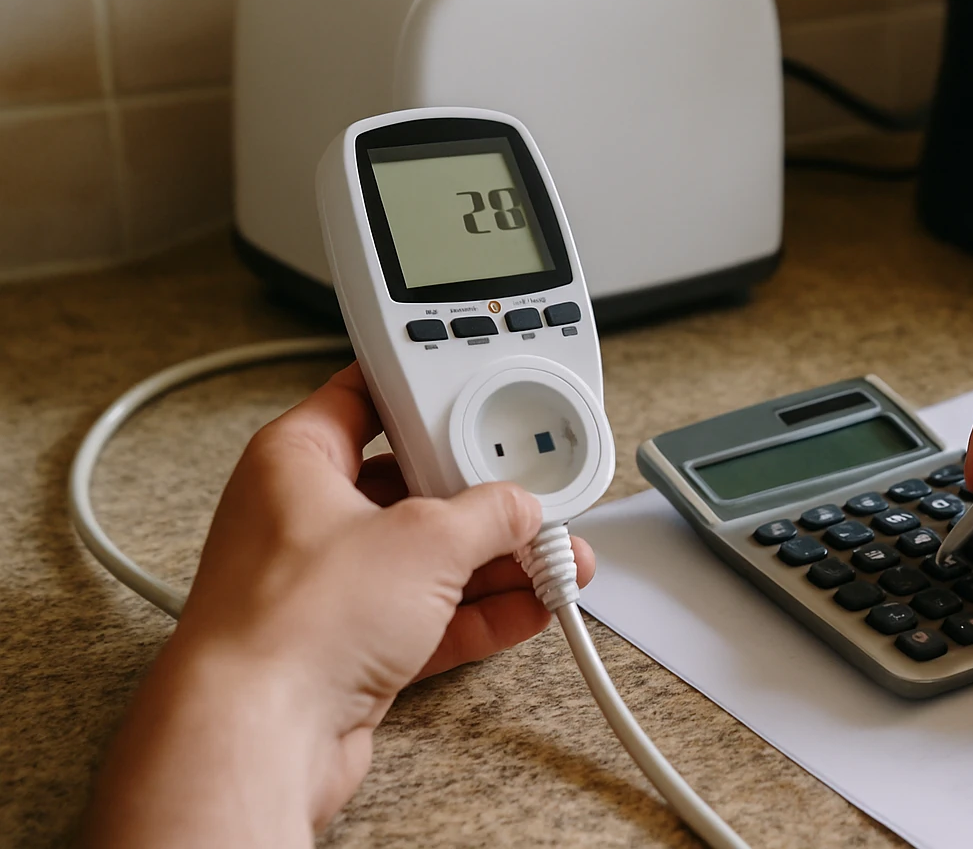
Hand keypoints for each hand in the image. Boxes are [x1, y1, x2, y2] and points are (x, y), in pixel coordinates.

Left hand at [88, 363, 594, 846]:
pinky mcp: (346, 647)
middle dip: (480, 496)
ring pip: (423, 558)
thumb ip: (487, 514)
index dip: (424, 394)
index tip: (476, 395)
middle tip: (531, 491)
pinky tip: (528, 606)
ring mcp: (325, 587)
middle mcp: (303, 519)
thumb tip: (517, 507)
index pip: (364, 399)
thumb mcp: (425, 538)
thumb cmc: (294, 623)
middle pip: (409, 486)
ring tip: (552, 558)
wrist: (260, 737)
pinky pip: (426, 617)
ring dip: (493, 561)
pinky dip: (478, 613)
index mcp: (295, 460)